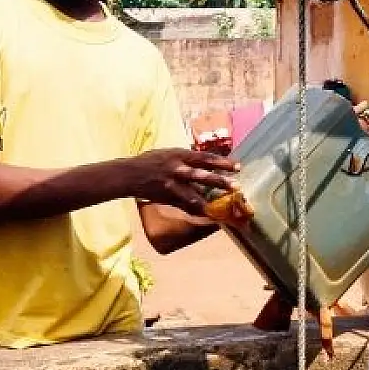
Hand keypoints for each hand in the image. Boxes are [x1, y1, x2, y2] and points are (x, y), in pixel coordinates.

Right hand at [123, 148, 238, 215]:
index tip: (238, 167)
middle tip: (236, 186)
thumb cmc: (152, 161)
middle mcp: (177, 169)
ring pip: (194, 194)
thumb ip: (188, 159)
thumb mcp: (171, 154)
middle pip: (202, 175)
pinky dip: (197, 210)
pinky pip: (185, 205)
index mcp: (180, 155)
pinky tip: (209, 215)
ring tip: (224, 204)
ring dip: (210, 200)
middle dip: (220, 181)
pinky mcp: (168, 197)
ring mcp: (172, 185)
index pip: (205, 157)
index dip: (222, 162)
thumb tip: (209, 163)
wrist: (130, 174)